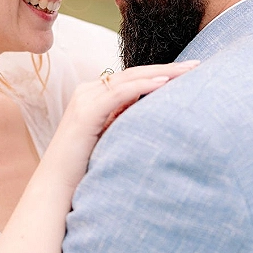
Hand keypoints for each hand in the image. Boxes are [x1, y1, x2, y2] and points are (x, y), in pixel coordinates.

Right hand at [45, 60, 199, 192]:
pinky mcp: (86, 113)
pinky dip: (143, 86)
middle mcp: (87, 92)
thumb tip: (147, 108)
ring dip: (161, 73)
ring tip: (187, 70)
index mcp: (93, 96)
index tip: (188, 72)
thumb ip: (123, 119)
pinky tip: (164, 83)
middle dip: (167, 68)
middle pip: (133, 73)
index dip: (160, 73)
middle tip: (196, 64)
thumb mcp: (109, 137)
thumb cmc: (83, 168)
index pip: (132, 77)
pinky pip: (118, 93)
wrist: (56, 188)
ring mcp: (84, 100)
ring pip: (129, 78)